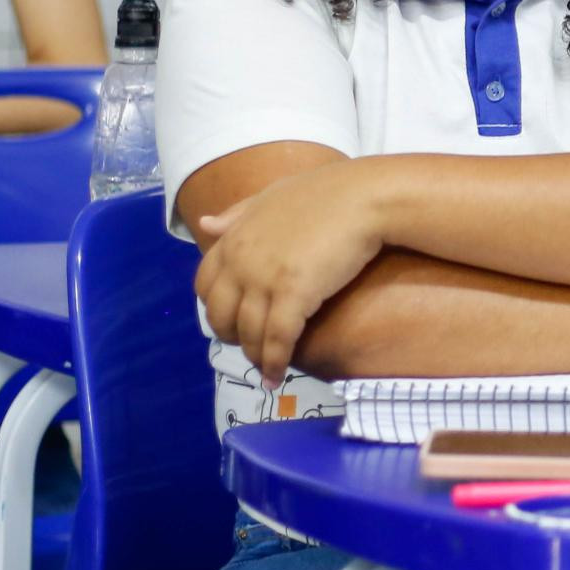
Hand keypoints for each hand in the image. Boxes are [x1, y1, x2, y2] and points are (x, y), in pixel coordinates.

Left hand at [195, 162, 386, 388]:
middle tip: (250, 346)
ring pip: (248, 333)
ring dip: (255, 355)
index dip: (216, 306)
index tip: (232, 317)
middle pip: (220, 314)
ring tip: (265, 368)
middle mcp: (241, 261)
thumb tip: (204, 224)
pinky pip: (277, 340)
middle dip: (232, 335)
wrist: (364, 197)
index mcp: (234, 238)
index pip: (205, 284)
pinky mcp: (294, 296)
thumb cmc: (326, 191)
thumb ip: (237, 213)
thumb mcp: (271, 196)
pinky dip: (274, 363)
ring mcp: (264, 280)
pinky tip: (276, 378)